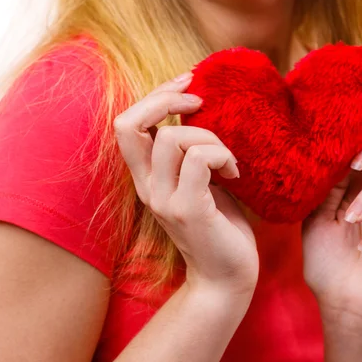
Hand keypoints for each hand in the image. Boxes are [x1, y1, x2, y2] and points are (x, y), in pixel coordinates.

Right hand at [114, 72, 257, 295]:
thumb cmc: (220, 226)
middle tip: (200, 101)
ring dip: (209, 136)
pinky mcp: (187, 210)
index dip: (154, 95)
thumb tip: (199, 109)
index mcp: (147, 177)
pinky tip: (234, 172)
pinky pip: (198, 159)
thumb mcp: (200, 181)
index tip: (189, 84)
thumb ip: (189, 152)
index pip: (126, 123)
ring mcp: (163, 199)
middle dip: (166, 98)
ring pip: (172, 137)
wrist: (227, 277)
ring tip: (227, 159)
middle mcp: (147, 187)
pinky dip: (221, 155)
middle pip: (128, 122)